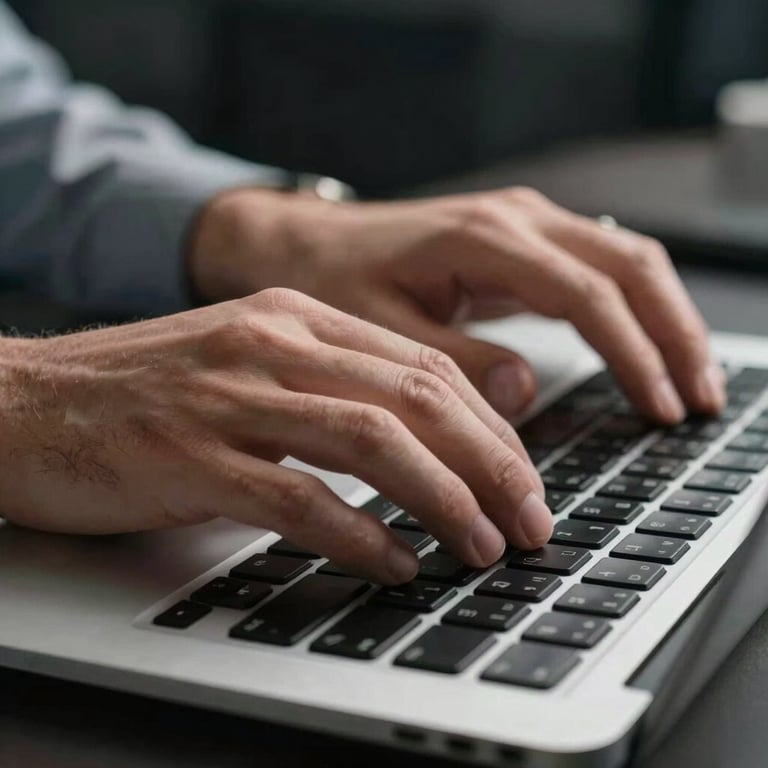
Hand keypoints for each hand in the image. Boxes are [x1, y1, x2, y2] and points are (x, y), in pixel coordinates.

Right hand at [0, 289, 549, 582]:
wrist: (27, 399)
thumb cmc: (145, 389)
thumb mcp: (250, 362)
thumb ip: (330, 387)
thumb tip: (421, 443)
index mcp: (296, 317)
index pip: (424, 366)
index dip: (490, 427)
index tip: (523, 478)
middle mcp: (272, 344)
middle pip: (417, 397)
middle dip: (491, 464)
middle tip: (530, 520)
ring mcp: (230, 396)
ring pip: (371, 441)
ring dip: (442, 498)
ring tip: (481, 546)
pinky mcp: (189, 455)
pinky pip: (296, 495)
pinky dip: (357, 534)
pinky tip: (394, 563)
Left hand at [190, 187, 724, 421]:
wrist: (308, 243)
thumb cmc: (333, 280)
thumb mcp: (378, 329)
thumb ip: (450, 363)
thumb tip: (524, 392)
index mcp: (483, 238)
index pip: (587, 295)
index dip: (632, 354)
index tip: (659, 408)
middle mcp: (516, 220)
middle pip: (629, 265)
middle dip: (674, 333)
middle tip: (698, 400)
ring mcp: (524, 226)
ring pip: (625, 260)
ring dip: (664, 320)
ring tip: (690, 382)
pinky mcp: (521, 245)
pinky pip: (598, 269)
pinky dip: (632, 311)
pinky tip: (645, 351)